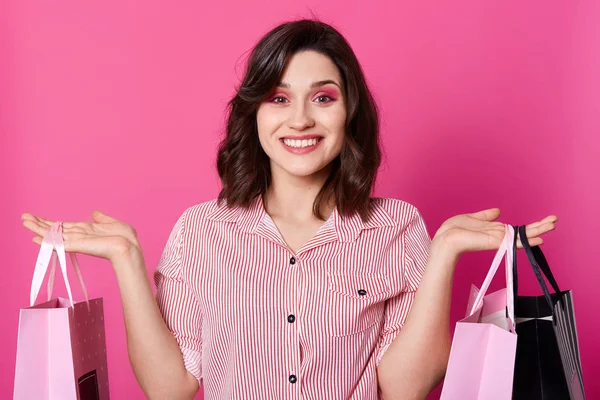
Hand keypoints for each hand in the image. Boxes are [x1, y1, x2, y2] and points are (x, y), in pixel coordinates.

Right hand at [21, 210, 141, 263]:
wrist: (129, 247)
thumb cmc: (125, 238)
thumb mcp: (113, 223)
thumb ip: (102, 218)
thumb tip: (94, 213)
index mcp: (86, 230)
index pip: (64, 226)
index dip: (50, 222)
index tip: (38, 218)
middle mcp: (78, 235)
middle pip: (54, 229)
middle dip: (39, 223)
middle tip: (24, 217)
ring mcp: (77, 241)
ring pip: (53, 234)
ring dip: (37, 227)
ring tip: (24, 221)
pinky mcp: (77, 246)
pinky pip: (58, 243)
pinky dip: (46, 240)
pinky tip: (35, 237)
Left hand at [432, 208, 556, 256]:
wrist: (445, 239)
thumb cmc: (454, 230)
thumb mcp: (471, 218)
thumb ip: (485, 216)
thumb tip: (497, 211)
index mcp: (494, 230)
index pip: (516, 229)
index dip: (530, 226)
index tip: (545, 220)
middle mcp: (499, 235)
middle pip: (523, 232)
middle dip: (538, 226)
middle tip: (555, 221)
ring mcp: (498, 239)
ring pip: (522, 236)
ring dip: (538, 230)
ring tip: (553, 225)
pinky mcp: (495, 242)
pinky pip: (514, 241)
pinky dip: (527, 240)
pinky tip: (539, 239)